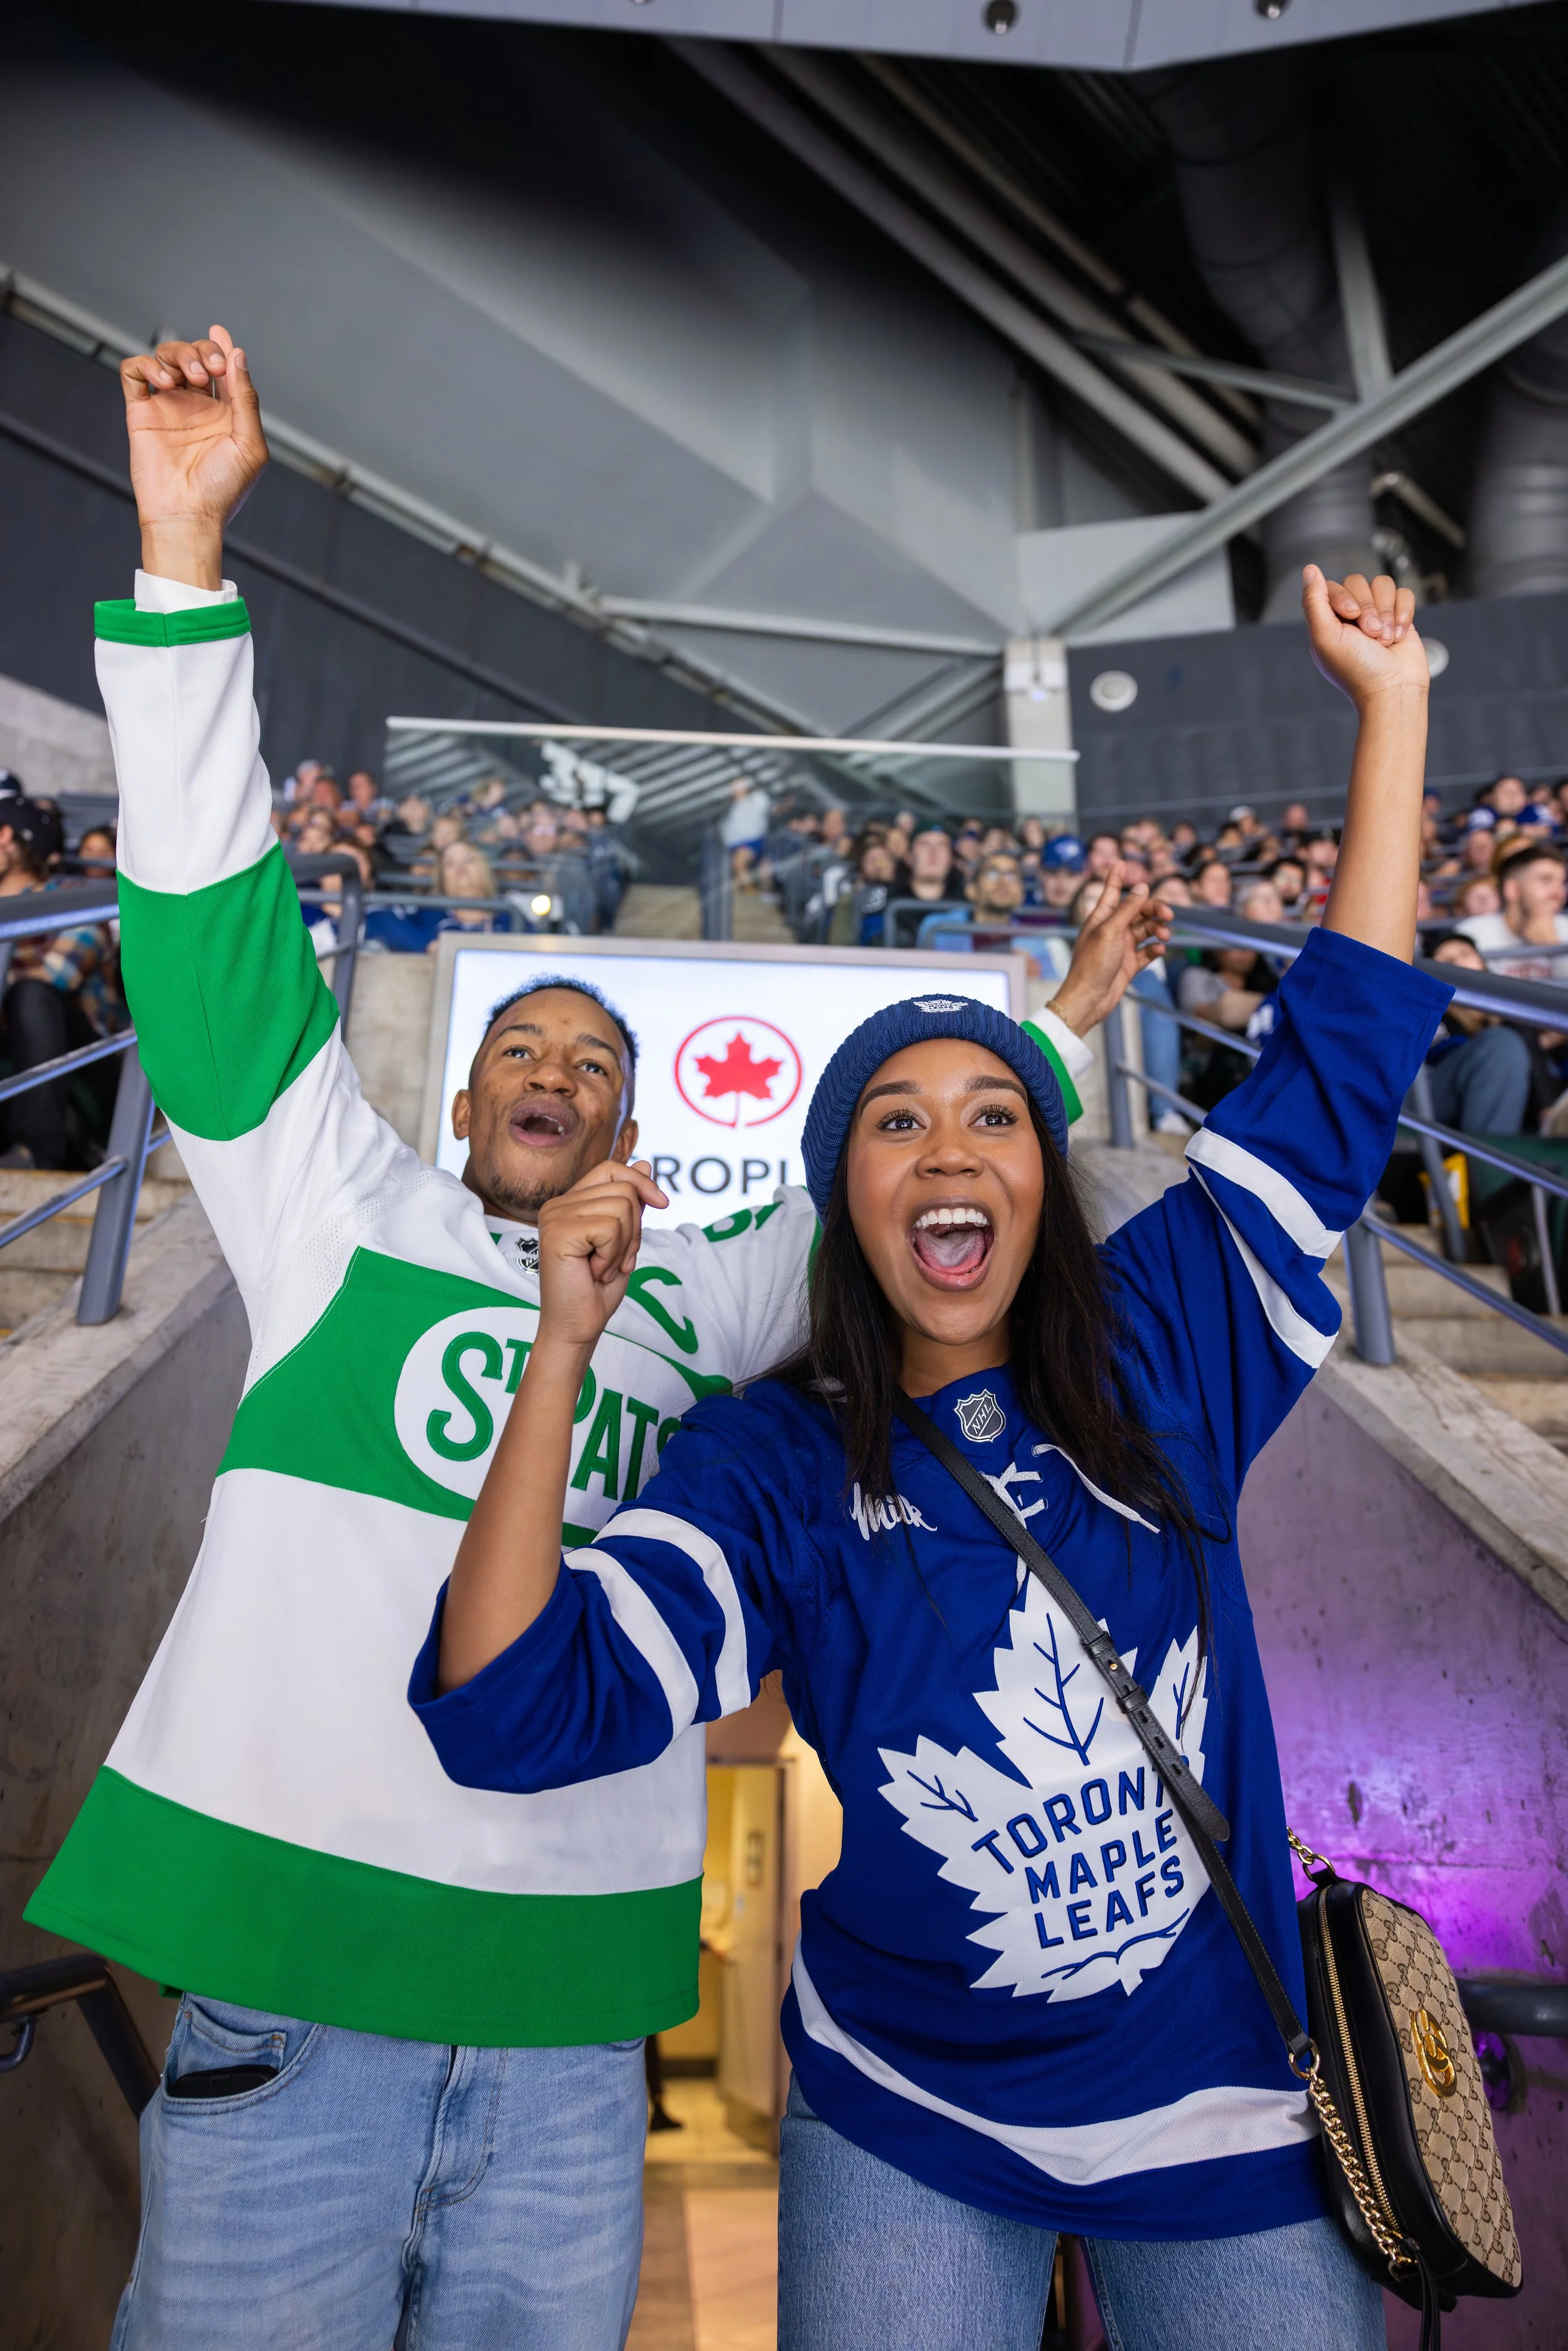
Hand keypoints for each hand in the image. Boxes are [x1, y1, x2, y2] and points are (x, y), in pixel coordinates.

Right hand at [121, 325, 267, 589]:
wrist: (188, 515)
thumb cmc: (223, 489)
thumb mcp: (249, 444)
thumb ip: (246, 399)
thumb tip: (237, 355)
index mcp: (225, 413)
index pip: (222, 368)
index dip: (221, 346)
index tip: (220, 335)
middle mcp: (195, 406)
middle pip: (193, 355)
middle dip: (201, 351)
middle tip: (208, 371)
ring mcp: (167, 407)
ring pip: (165, 357)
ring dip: (177, 355)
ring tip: (189, 377)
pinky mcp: (140, 412)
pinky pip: (133, 372)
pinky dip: (146, 365)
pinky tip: (164, 383)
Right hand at [535, 1160, 667, 1352]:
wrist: (578, 1326)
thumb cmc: (597, 1289)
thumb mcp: (624, 1239)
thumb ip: (631, 1203)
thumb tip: (646, 1164)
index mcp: (571, 1202)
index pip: (611, 1168)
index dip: (641, 1182)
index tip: (662, 1203)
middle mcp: (558, 1205)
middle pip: (623, 1189)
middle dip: (635, 1229)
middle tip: (617, 1260)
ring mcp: (554, 1216)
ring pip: (621, 1208)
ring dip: (624, 1246)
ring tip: (604, 1267)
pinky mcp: (557, 1232)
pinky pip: (610, 1228)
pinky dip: (613, 1255)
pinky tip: (594, 1272)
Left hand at [1051, 861, 1172, 1034]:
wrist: (1089, 999)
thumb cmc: (1092, 965)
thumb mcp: (1111, 931)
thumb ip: (1128, 909)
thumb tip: (1142, 887)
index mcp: (1101, 918)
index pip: (1111, 891)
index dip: (1116, 876)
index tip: (1122, 861)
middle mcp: (1112, 929)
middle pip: (1137, 911)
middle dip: (1154, 910)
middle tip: (1168, 914)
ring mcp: (1122, 947)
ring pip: (1146, 930)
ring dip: (1158, 929)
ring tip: (1165, 936)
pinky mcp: (1130, 964)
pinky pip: (1148, 951)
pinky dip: (1156, 949)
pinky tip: (1159, 950)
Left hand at [1303, 565, 1427, 711]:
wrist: (1393, 689)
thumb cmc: (1357, 670)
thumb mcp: (1325, 636)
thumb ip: (1314, 601)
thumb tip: (1309, 569)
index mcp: (1329, 622)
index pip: (1333, 587)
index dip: (1344, 598)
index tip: (1350, 619)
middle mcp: (1351, 617)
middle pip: (1358, 582)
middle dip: (1367, 608)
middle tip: (1371, 635)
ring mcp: (1377, 615)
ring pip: (1382, 584)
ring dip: (1386, 613)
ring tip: (1385, 640)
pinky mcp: (1400, 617)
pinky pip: (1403, 593)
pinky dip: (1403, 613)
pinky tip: (1399, 636)